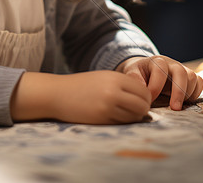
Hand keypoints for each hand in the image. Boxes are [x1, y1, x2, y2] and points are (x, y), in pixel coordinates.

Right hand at [10, 70, 150, 123]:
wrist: (57, 93)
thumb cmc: (81, 86)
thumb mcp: (103, 78)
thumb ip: (123, 85)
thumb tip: (145, 99)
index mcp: (115, 78)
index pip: (143, 91)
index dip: (145, 99)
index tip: (138, 102)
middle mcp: (113, 90)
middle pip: (142, 105)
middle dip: (142, 110)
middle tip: (134, 112)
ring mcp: (107, 105)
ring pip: (134, 117)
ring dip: (132, 118)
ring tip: (122, 114)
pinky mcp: (101, 118)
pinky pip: (121, 123)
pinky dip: (121, 123)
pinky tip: (111, 118)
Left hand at [117, 56, 202, 110]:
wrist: (146, 70)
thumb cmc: (139, 73)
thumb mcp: (131, 72)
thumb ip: (134, 78)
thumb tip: (142, 89)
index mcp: (156, 61)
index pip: (160, 69)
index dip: (156, 85)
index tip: (150, 99)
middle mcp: (171, 64)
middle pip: (181, 72)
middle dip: (178, 92)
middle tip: (174, 108)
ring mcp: (182, 69)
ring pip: (192, 77)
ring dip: (186, 94)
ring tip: (176, 106)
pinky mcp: (189, 77)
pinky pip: (199, 82)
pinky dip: (195, 93)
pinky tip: (184, 102)